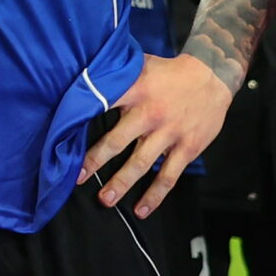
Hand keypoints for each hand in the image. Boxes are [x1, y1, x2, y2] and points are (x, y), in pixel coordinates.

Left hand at [80, 53, 230, 217]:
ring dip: (122, 183)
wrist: (212, 77)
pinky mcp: (187, 148)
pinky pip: (169, 176)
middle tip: (78, 177)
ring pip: (141, 163)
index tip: (63, 136)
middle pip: (117, 141)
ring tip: (106, 200)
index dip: (81, 119)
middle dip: (95, 161)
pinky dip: (155, 195)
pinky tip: (142, 209)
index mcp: (134, 90)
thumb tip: (80, 75)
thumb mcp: (138, 65)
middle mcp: (149, 113)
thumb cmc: (168, 72)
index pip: (101, 104)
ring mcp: (169, 133)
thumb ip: (114, 75)